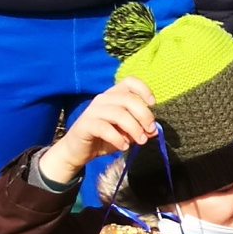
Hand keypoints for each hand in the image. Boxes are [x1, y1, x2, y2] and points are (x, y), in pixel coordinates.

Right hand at [39, 77, 158, 188]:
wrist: (78, 151)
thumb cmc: (104, 138)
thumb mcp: (126, 133)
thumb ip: (139, 129)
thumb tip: (154, 130)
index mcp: (114, 96)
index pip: (129, 82)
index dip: (143, 89)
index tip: (152, 104)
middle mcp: (103, 99)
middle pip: (128, 99)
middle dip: (144, 115)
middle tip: (150, 131)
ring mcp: (93, 110)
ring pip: (118, 113)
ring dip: (134, 128)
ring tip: (141, 141)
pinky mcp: (85, 124)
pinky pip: (104, 128)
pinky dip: (118, 138)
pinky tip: (124, 146)